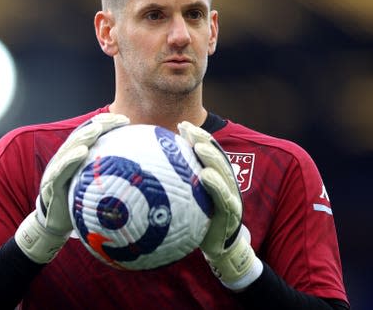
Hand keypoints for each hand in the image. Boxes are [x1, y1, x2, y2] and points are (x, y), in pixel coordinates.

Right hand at [15, 112, 129, 262]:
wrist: (56, 222)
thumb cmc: (80, 203)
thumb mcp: (96, 187)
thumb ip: (111, 176)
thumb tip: (142, 175)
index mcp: (78, 155)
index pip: (92, 133)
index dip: (107, 123)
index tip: (125, 120)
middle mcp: (66, 157)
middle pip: (83, 134)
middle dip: (100, 124)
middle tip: (117, 120)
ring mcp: (57, 168)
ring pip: (71, 146)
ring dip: (85, 136)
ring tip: (97, 129)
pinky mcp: (51, 182)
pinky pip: (61, 168)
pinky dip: (71, 158)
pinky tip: (82, 151)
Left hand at [178, 121, 262, 289]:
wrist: (218, 246)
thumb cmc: (198, 220)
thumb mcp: (185, 199)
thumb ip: (172, 184)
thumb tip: (142, 173)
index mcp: (213, 175)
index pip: (205, 150)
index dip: (196, 135)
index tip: (181, 125)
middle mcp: (224, 181)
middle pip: (214, 154)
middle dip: (202, 138)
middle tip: (187, 128)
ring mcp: (229, 195)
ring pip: (222, 171)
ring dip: (211, 157)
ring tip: (199, 146)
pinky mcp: (231, 211)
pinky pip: (224, 195)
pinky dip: (216, 184)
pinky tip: (205, 176)